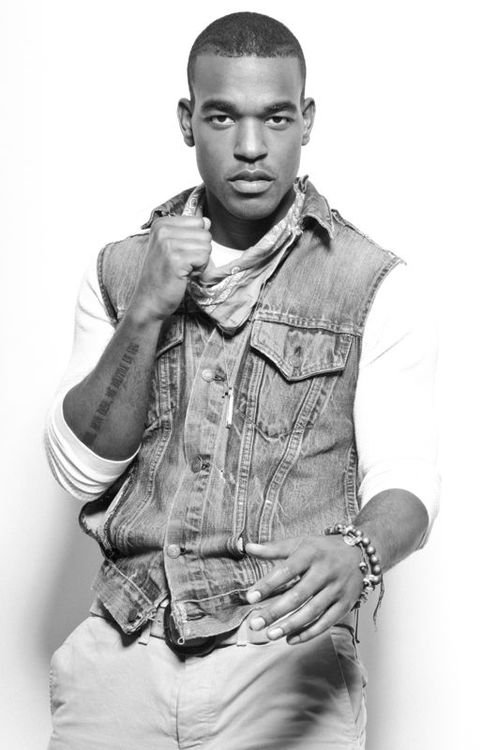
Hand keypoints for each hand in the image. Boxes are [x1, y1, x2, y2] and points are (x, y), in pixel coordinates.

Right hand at [130, 215, 211, 320]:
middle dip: (199, 252)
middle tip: (181, 264)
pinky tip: (183, 275)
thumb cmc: (163, 276)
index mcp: (161, 224)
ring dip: (199, 262)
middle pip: (205, 233)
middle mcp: (163, 230)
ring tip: (182, 270)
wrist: (149, 301)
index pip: (198, 221)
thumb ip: (189, 233)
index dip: (195, 240)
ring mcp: (168, 244)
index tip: (180, 253)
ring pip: (206, 246)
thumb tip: (207, 221)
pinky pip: (204, 258)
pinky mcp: (176, 259)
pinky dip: (198, 270)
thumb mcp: (173, 247)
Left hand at [244, 535, 363, 644]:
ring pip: (312, 611)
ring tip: (270, 634)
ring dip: (290, 625)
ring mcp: (337, 589)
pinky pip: (326, 622)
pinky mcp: (345, 604)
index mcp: (311, 553)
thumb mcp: (300, 543)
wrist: (361, 552)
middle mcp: (325, 571)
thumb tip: (247, 547)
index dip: (268, 584)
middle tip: (255, 623)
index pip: (286, 570)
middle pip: (298, 595)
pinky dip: (309, 633)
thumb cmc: (324, 548)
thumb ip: (273, 548)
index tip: (249, 597)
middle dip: (275, 611)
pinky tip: (291, 639)